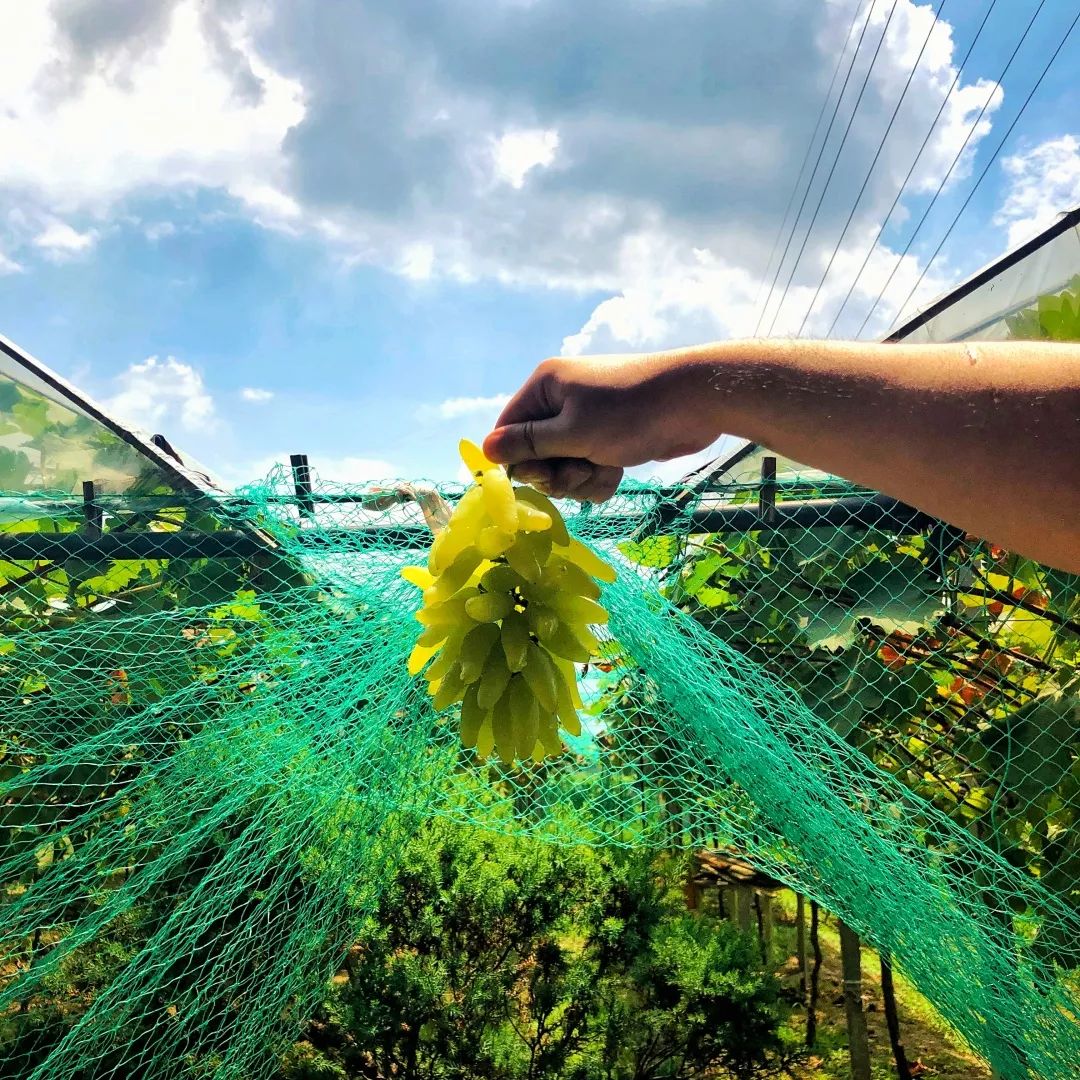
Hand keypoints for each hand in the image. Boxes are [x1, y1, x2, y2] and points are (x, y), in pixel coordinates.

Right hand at [482, 352, 718, 501]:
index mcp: (545, 386)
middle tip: (579, 470)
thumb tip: (484, 450)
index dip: (518, 460)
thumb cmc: (631, 413)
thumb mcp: (573, 433)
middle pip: (535, 453)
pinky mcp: (609, 437)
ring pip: (563, 466)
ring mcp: (587, 419)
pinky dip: (600, 476)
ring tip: (605, 467)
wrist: (696, 403)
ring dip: (581, 478)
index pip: (507, 430)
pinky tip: (618, 471)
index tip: (539, 476)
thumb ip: (528, 444)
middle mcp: (561, 400)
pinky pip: (588, 467)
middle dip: (556, 472)